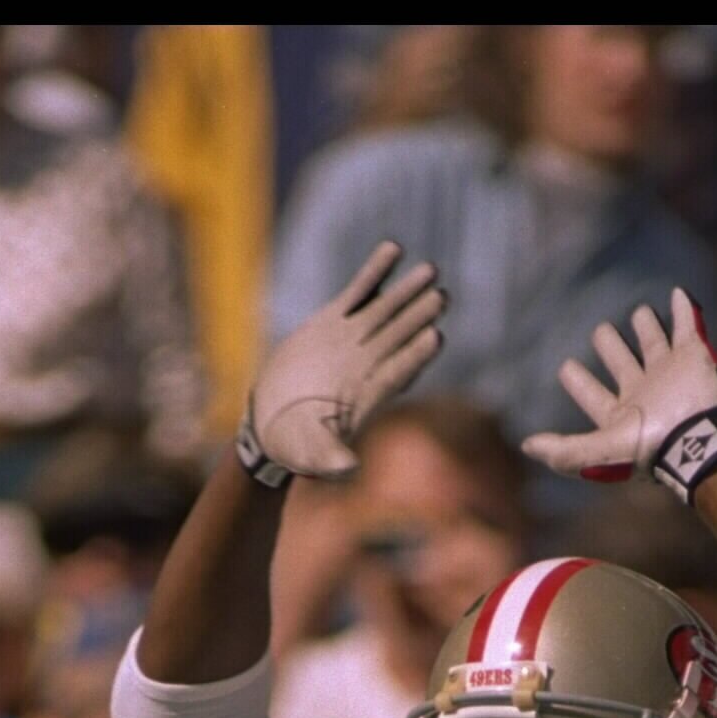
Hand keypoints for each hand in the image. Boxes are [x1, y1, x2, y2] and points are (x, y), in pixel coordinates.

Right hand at [240, 240, 446, 483]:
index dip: (415, 356)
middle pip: (399, 337)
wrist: (274, 423)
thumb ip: (331, 459)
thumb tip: (348, 468)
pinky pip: (358, 292)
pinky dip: (375, 272)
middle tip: (442, 296)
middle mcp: (367, 366)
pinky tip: (393, 249)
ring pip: (385, 310)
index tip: (435, 337)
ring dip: (407, 291)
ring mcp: (352, 340)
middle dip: (420, 316)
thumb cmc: (297, 446)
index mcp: (368, 396)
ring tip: (430, 270)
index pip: (397, 372)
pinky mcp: (334, 322)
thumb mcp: (312, 455)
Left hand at [523, 289, 716, 501]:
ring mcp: (669, 373)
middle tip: (600, 331)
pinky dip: (684, 310)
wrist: (699, 438)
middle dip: (611, 347)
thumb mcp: (601, 450)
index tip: (565, 366)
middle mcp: (644, 392)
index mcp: (622, 414)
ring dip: (647, 328)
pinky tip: (678, 294)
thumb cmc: (650, 446)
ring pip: (653, 343)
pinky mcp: (693, 356)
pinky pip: (687, 328)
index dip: (578, 382)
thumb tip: (527, 446)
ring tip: (640, 312)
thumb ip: (565, 450)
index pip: (593, 394)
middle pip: (623, 363)